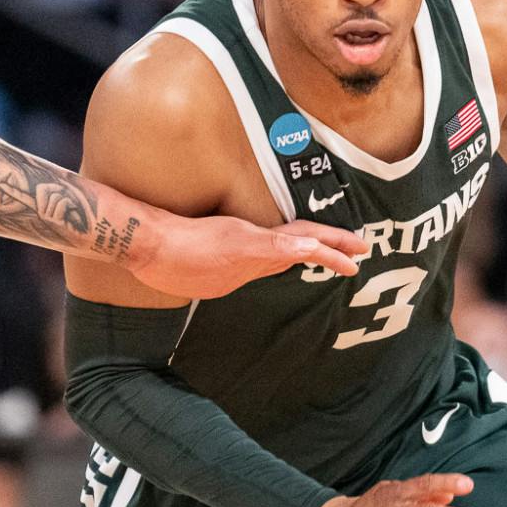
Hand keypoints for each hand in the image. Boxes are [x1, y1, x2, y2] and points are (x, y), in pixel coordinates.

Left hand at [130, 214, 364, 298]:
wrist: (145, 248)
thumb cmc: (183, 250)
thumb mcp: (232, 248)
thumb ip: (272, 247)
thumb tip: (310, 245)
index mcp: (261, 241)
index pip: (307, 241)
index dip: (334, 246)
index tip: (360, 254)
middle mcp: (254, 244)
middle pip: (301, 241)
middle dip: (330, 247)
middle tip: (358, 253)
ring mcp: (239, 250)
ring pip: (283, 248)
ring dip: (308, 251)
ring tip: (327, 255)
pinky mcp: (222, 260)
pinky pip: (258, 259)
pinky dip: (276, 260)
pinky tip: (276, 265)